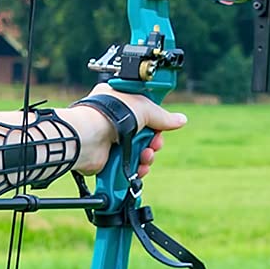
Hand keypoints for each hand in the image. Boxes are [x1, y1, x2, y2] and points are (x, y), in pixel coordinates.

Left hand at [65, 84, 187, 180]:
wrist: (89, 136)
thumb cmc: (108, 114)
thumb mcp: (144, 108)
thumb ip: (163, 117)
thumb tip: (180, 120)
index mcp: (119, 99)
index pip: (144, 108)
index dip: (155, 117)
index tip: (161, 123)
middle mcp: (114, 119)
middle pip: (144, 133)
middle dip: (153, 141)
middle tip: (155, 143)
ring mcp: (111, 139)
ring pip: (138, 151)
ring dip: (147, 156)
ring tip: (146, 156)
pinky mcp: (109, 159)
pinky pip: (129, 166)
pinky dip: (137, 169)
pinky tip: (140, 168)